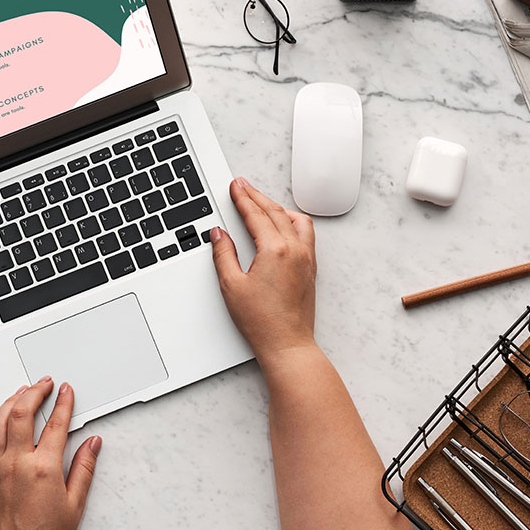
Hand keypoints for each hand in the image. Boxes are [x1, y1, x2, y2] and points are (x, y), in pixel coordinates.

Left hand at [0, 377, 101, 529]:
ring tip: (22, 392)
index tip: (66, 391)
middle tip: (44, 383)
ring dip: (10, 401)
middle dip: (35, 392)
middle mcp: (17, 463)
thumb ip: (84, 469)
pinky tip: (2, 419)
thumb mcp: (74, 504)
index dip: (63, 403)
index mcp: (43, 468)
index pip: (55, 424)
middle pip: (22, 413)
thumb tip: (92, 444)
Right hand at [209, 177, 317, 362]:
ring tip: (262, 202)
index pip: (256, 215)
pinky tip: (283, 225)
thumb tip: (219, 235)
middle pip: (275, 212)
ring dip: (277, 207)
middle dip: (257, 196)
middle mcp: (295, 250)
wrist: (287, 344)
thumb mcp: (231, 286)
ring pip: (295, 220)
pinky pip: (305, 233)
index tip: (235, 187)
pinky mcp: (311, 269)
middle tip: (243, 186)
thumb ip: (223, 254)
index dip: (242, 198)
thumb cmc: (262, 321)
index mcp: (275, 250)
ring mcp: (306, 259)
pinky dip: (292, 222)